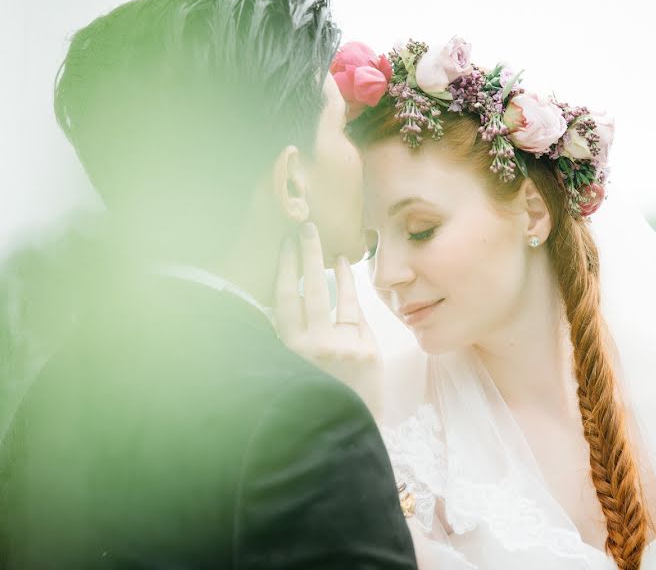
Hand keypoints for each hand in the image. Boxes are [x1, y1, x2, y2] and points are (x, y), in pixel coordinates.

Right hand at [274, 223, 381, 415]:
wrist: (344, 432)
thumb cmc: (317, 396)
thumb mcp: (294, 368)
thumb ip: (292, 336)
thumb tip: (292, 297)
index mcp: (290, 350)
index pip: (283, 300)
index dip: (284, 269)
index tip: (284, 245)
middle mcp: (314, 346)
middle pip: (311, 290)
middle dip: (308, 255)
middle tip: (306, 228)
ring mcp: (343, 346)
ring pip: (339, 298)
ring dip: (335, 270)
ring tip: (332, 251)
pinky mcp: (366, 350)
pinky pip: (358, 316)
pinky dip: (353, 293)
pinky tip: (350, 274)